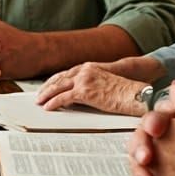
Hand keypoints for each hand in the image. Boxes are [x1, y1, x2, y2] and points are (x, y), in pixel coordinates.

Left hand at [37, 57, 165, 112]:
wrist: (134, 92)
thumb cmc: (125, 90)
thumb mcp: (106, 83)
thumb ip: (93, 85)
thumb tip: (83, 96)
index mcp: (89, 67)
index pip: (66, 73)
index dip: (55, 80)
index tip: (47, 86)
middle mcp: (84, 71)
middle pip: (59, 79)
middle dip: (47, 87)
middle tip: (39, 95)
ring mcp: (84, 80)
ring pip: (58, 87)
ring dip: (46, 95)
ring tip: (39, 102)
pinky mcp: (85, 92)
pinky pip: (63, 98)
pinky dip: (53, 103)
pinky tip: (48, 107)